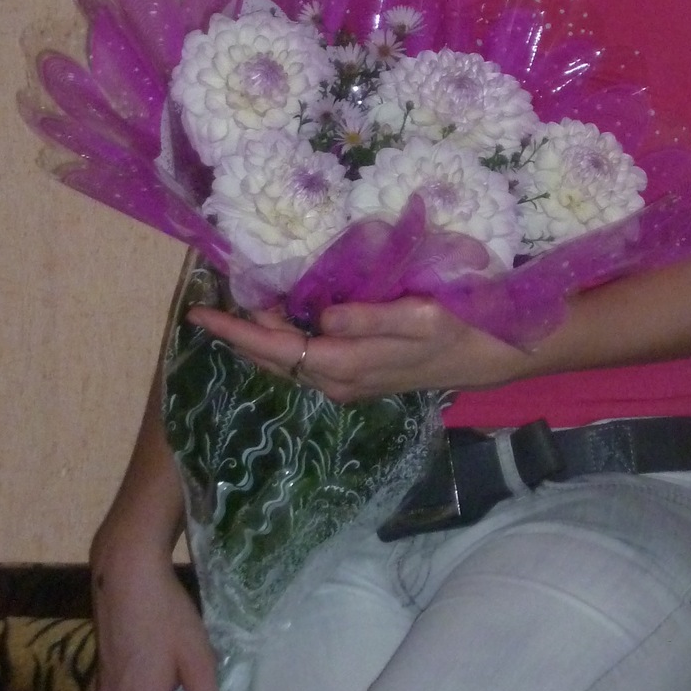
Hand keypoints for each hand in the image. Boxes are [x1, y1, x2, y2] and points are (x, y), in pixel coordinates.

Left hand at [186, 296, 532, 400]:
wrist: (491, 354)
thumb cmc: (458, 327)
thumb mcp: (417, 316)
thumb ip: (366, 317)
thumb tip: (320, 317)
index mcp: (345, 365)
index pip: (275, 348)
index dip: (235, 331)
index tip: (198, 314)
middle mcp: (339, 381)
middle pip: (274, 359)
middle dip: (239, 335)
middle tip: (207, 307)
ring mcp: (349, 383)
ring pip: (289, 362)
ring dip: (261, 338)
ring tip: (238, 310)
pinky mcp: (360, 375)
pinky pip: (308, 360)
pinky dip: (286, 341)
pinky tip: (285, 321)